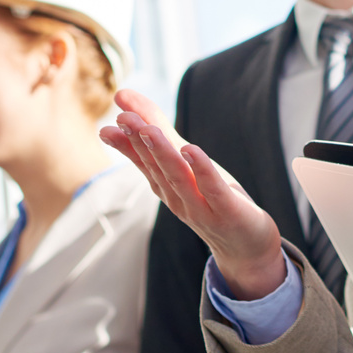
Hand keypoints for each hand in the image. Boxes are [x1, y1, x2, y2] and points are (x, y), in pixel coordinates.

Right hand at [103, 90, 285, 299]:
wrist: (246, 246)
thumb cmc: (213, 199)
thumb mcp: (186, 164)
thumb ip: (161, 135)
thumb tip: (127, 106)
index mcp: (166, 186)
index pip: (142, 161)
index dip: (125, 142)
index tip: (106, 125)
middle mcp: (177, 197)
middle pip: (155, 166)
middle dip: (138, 142)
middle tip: (123, 118)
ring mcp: (201, 206)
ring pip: (178, 177)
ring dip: (162, 153)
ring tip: (148, 130)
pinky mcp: (227, 210)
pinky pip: (212, 189)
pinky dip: (202, 170)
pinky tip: (192, 151)